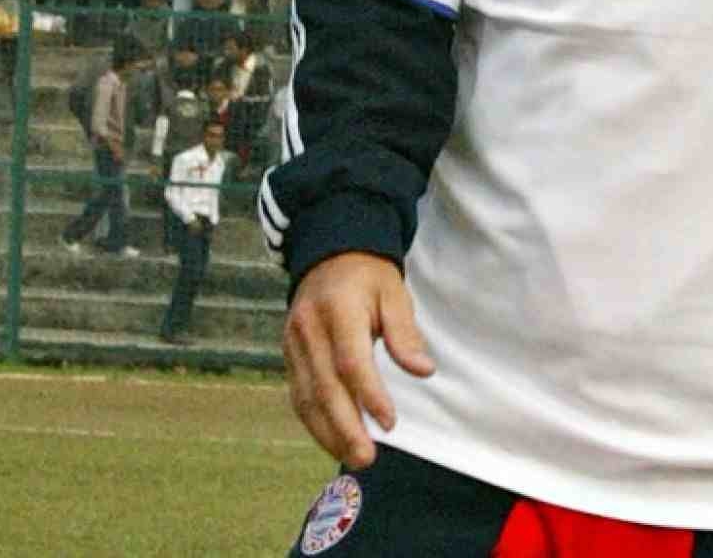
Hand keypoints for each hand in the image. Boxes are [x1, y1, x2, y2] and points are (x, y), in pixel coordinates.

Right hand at [284, 251, 434, 468]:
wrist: (330, 255)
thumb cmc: (369, 277)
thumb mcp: (394, 293)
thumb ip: (405, 333)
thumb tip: (424, 371)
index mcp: (338, 308)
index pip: (350, 360)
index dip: (369, 395)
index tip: (390, 423)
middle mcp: (308, 327)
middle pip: (325, 386)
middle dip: (346, 427)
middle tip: (367, 458)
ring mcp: (293, 342)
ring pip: (307, 396)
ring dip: (328, 432)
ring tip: (354, 457)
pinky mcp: (288, 354)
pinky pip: (298, 394)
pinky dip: (314, 422)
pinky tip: (333, 440)